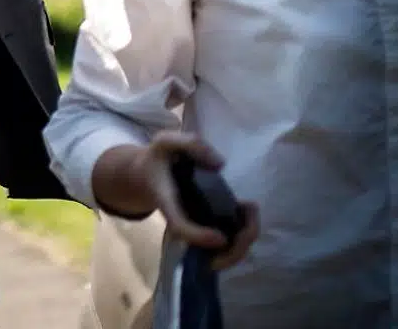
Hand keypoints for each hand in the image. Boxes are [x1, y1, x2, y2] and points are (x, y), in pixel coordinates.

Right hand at [131, 132, 259, 270]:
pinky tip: (246, 209)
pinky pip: (226, 244)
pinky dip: (242, 234)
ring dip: (243, 241)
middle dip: (235, 249)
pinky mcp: (206, 228)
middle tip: (249, 214)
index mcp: (168, 203)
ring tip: (250, 209)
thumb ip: (190, 144)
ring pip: (222, 255)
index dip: (198, 237)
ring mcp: (196, 229)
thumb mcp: (166, 141)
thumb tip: (219, 165)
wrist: (147, 175)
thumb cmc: (158, 160)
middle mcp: (184, 223)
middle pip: (208, 256)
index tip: (221, 238)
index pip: (179, 227)